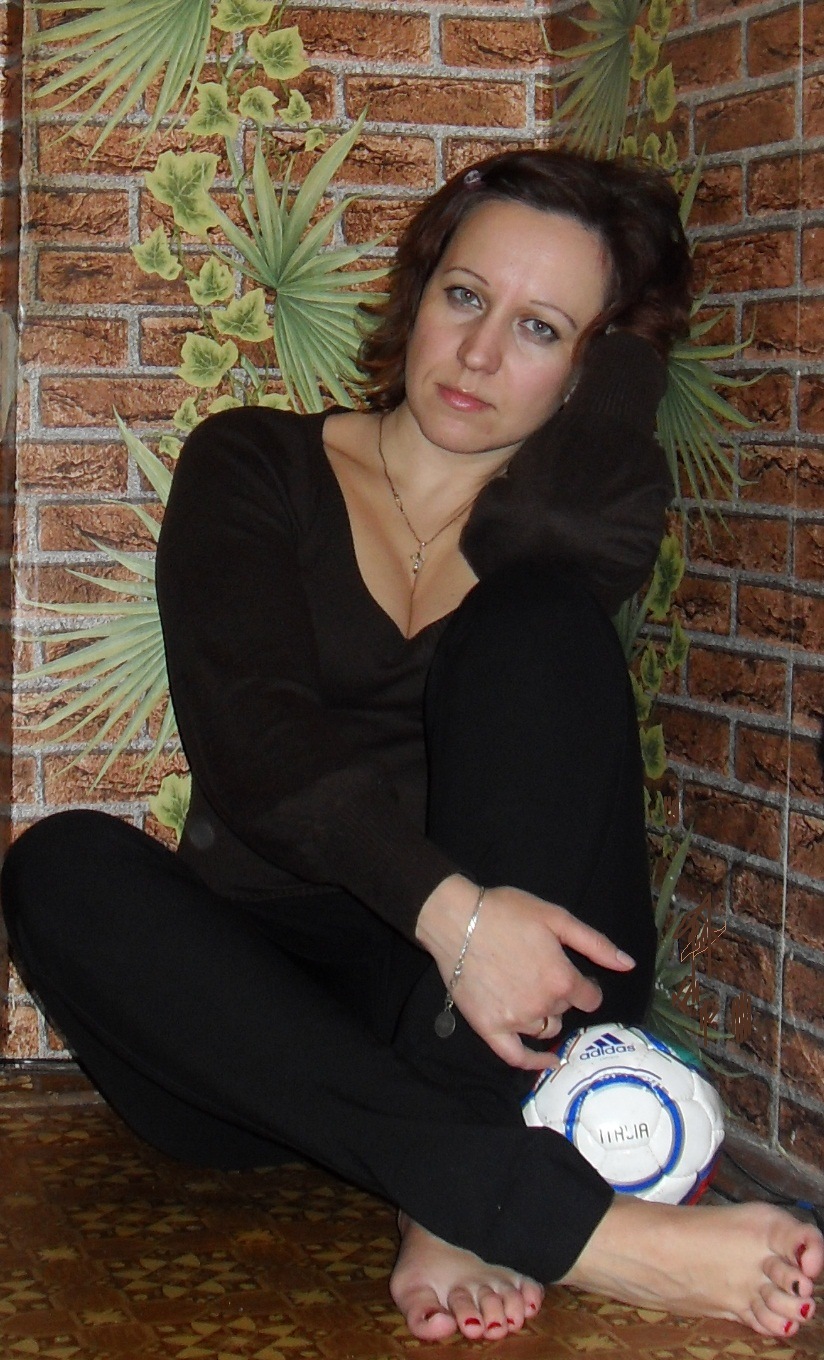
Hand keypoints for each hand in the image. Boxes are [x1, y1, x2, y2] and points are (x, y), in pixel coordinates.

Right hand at [416, 876, 635, 1070]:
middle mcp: (543, 1006)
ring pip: (545, 1030)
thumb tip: (629, 965)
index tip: (578, 977)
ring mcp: (515, 1020)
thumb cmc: (507, 912)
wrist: (457, 919)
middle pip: (565, 1011)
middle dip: (561, 997)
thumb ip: (596, 944)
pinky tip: (546, 1061)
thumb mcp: (556, 918)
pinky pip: (516, 1056)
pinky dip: (533, 1062)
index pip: (590, 997)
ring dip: (546, 1017)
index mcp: (562, 979)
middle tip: (543, 976)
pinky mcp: (489, 1028)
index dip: (586, 986)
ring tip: (533, 997)